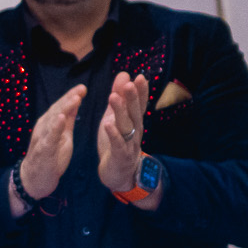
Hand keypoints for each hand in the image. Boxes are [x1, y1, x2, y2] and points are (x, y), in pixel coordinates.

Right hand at [17, 85, 84, 207]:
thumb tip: (75, 104)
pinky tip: (61, 118)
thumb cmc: (50, 158)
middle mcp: (44, 127)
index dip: (71, 96)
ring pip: (54, 120)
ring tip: (75, 98)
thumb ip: (68, 121)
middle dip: (70, 98)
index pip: (61, 107)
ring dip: (64, 108)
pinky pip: (50, 137)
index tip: (83, 88)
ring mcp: (42, 138)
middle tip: (82, 88)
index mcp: (50, 123)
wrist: (34, 179)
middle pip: (58, 109)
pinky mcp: (43, 150)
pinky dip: (55, 127)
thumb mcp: (63, 136)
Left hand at [97, 71, 151, 193]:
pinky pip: (117, 144)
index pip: (139, 104)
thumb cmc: (117, 141)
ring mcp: (129, 144)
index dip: (141, 91)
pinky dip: (113, 134)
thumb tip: (124, 74)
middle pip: (135, 113)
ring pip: (126, 126)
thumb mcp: (116, 117)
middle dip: (133, 98)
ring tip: (113, 97)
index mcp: (134, 121)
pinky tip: (107, 124)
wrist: (119, 174)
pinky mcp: (120, 156)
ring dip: (121, 112)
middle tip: (130, 83)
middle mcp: (135, 131)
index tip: (140, 76)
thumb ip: (119, 96)